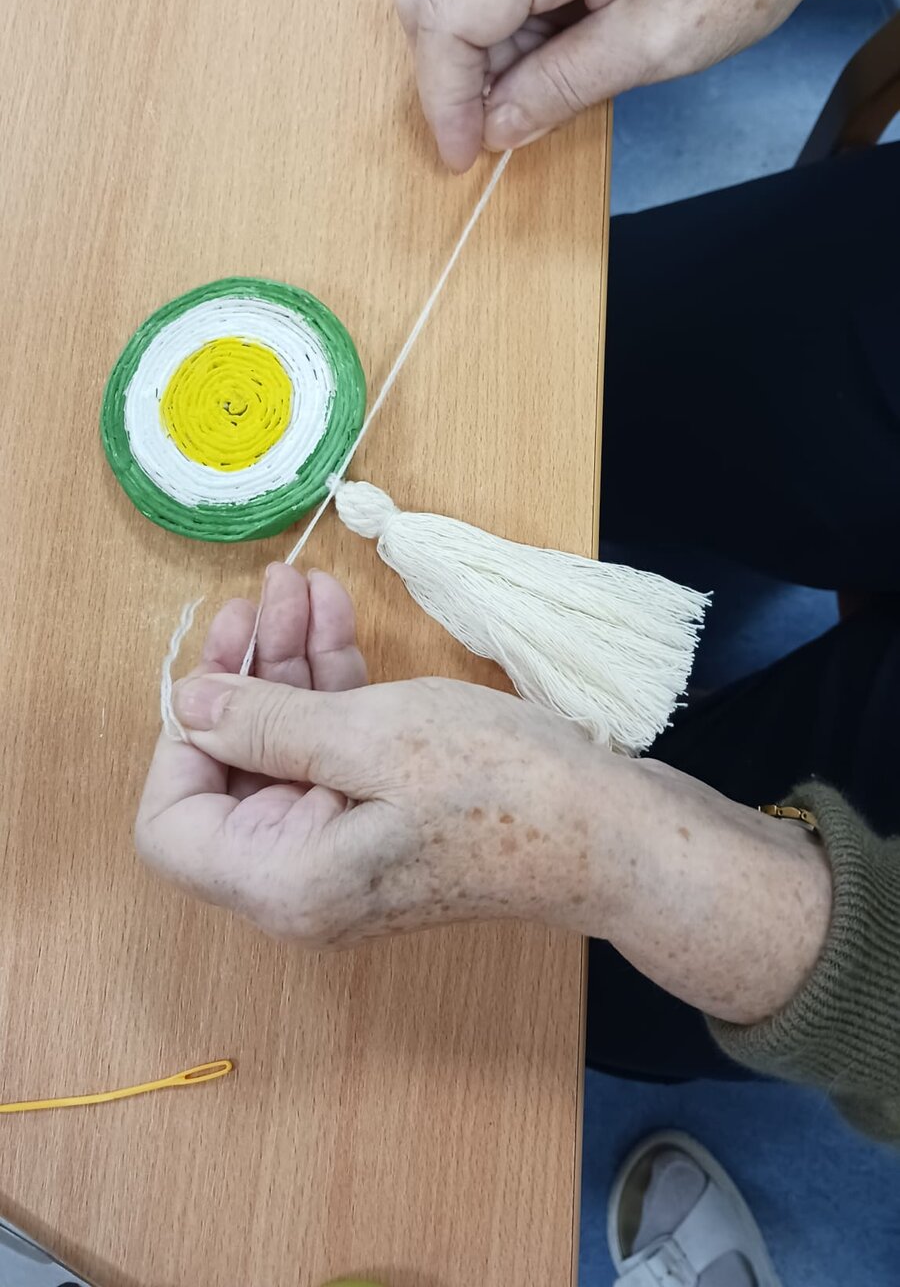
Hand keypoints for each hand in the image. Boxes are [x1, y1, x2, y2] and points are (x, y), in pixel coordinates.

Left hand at [136, 566, 831, 1025]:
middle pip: (232, 774)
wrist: (612, 831)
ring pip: (286, 750)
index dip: (183, 741)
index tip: (219, 668)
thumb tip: (190, 702)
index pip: (172, 824)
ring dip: (289, 667)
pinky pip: (335, 752)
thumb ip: (268, 722)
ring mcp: (346, 849)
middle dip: (243, 678)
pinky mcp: (386, 818)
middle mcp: (302, 879)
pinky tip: (335, 620)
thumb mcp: (372, 737)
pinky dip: (332, 687)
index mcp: (283, 881)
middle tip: (263, 598)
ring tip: (301, 586)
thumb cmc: (499, 785)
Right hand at [396, 0, 863, 169]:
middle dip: (451, 79)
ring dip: (477, 62)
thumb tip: (495, 128)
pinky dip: (498, 39)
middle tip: (494, 134)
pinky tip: (544, 66)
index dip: (445, 97)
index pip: (447, 15)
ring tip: (537, 98)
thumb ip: (566, 86)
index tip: (464, 154)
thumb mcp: (659, 45)